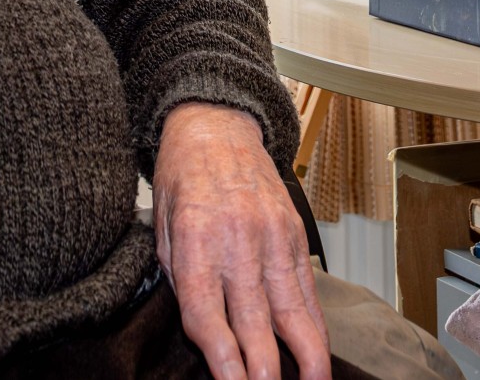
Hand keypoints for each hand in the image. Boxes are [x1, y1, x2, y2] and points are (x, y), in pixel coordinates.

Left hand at [152, 103, 328, 379]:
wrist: (216, 125)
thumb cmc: (182, 176)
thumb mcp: (161, 225)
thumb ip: (177, 276)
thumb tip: (199, 328)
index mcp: (196, 240)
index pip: (209, 313)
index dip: (222, 358)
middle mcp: (238, 240)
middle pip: (255, 320)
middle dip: (263, 369)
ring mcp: (272, 236)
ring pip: (293, 309)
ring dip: (303, 356)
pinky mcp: (294, 232)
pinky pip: (307, 288)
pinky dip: (315, 324)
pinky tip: (318, 351)